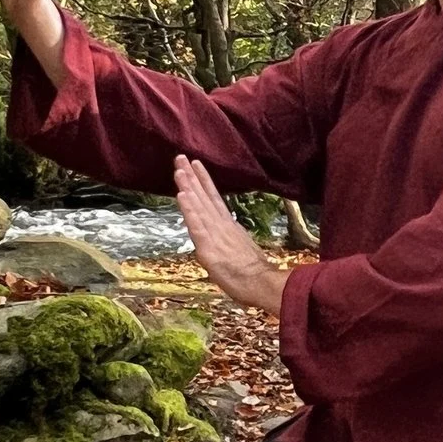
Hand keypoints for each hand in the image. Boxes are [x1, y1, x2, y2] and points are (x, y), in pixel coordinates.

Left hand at [175, 155, 287, 316]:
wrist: (263, 284)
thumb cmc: (255, 274)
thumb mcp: (242, 251)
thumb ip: (233, 240)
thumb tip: (229, 234)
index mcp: (228, 226)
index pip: (214, 199)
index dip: (204, 181)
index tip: (195, 164)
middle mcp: (221, 226)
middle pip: (204, 197)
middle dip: (192, 177)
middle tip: (181, 157)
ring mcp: (215, 235)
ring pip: (199, 207)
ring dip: (188, 187)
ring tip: (179, 169)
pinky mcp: (209, 247)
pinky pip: (197, 225)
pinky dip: (189, 209)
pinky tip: (182, 195)